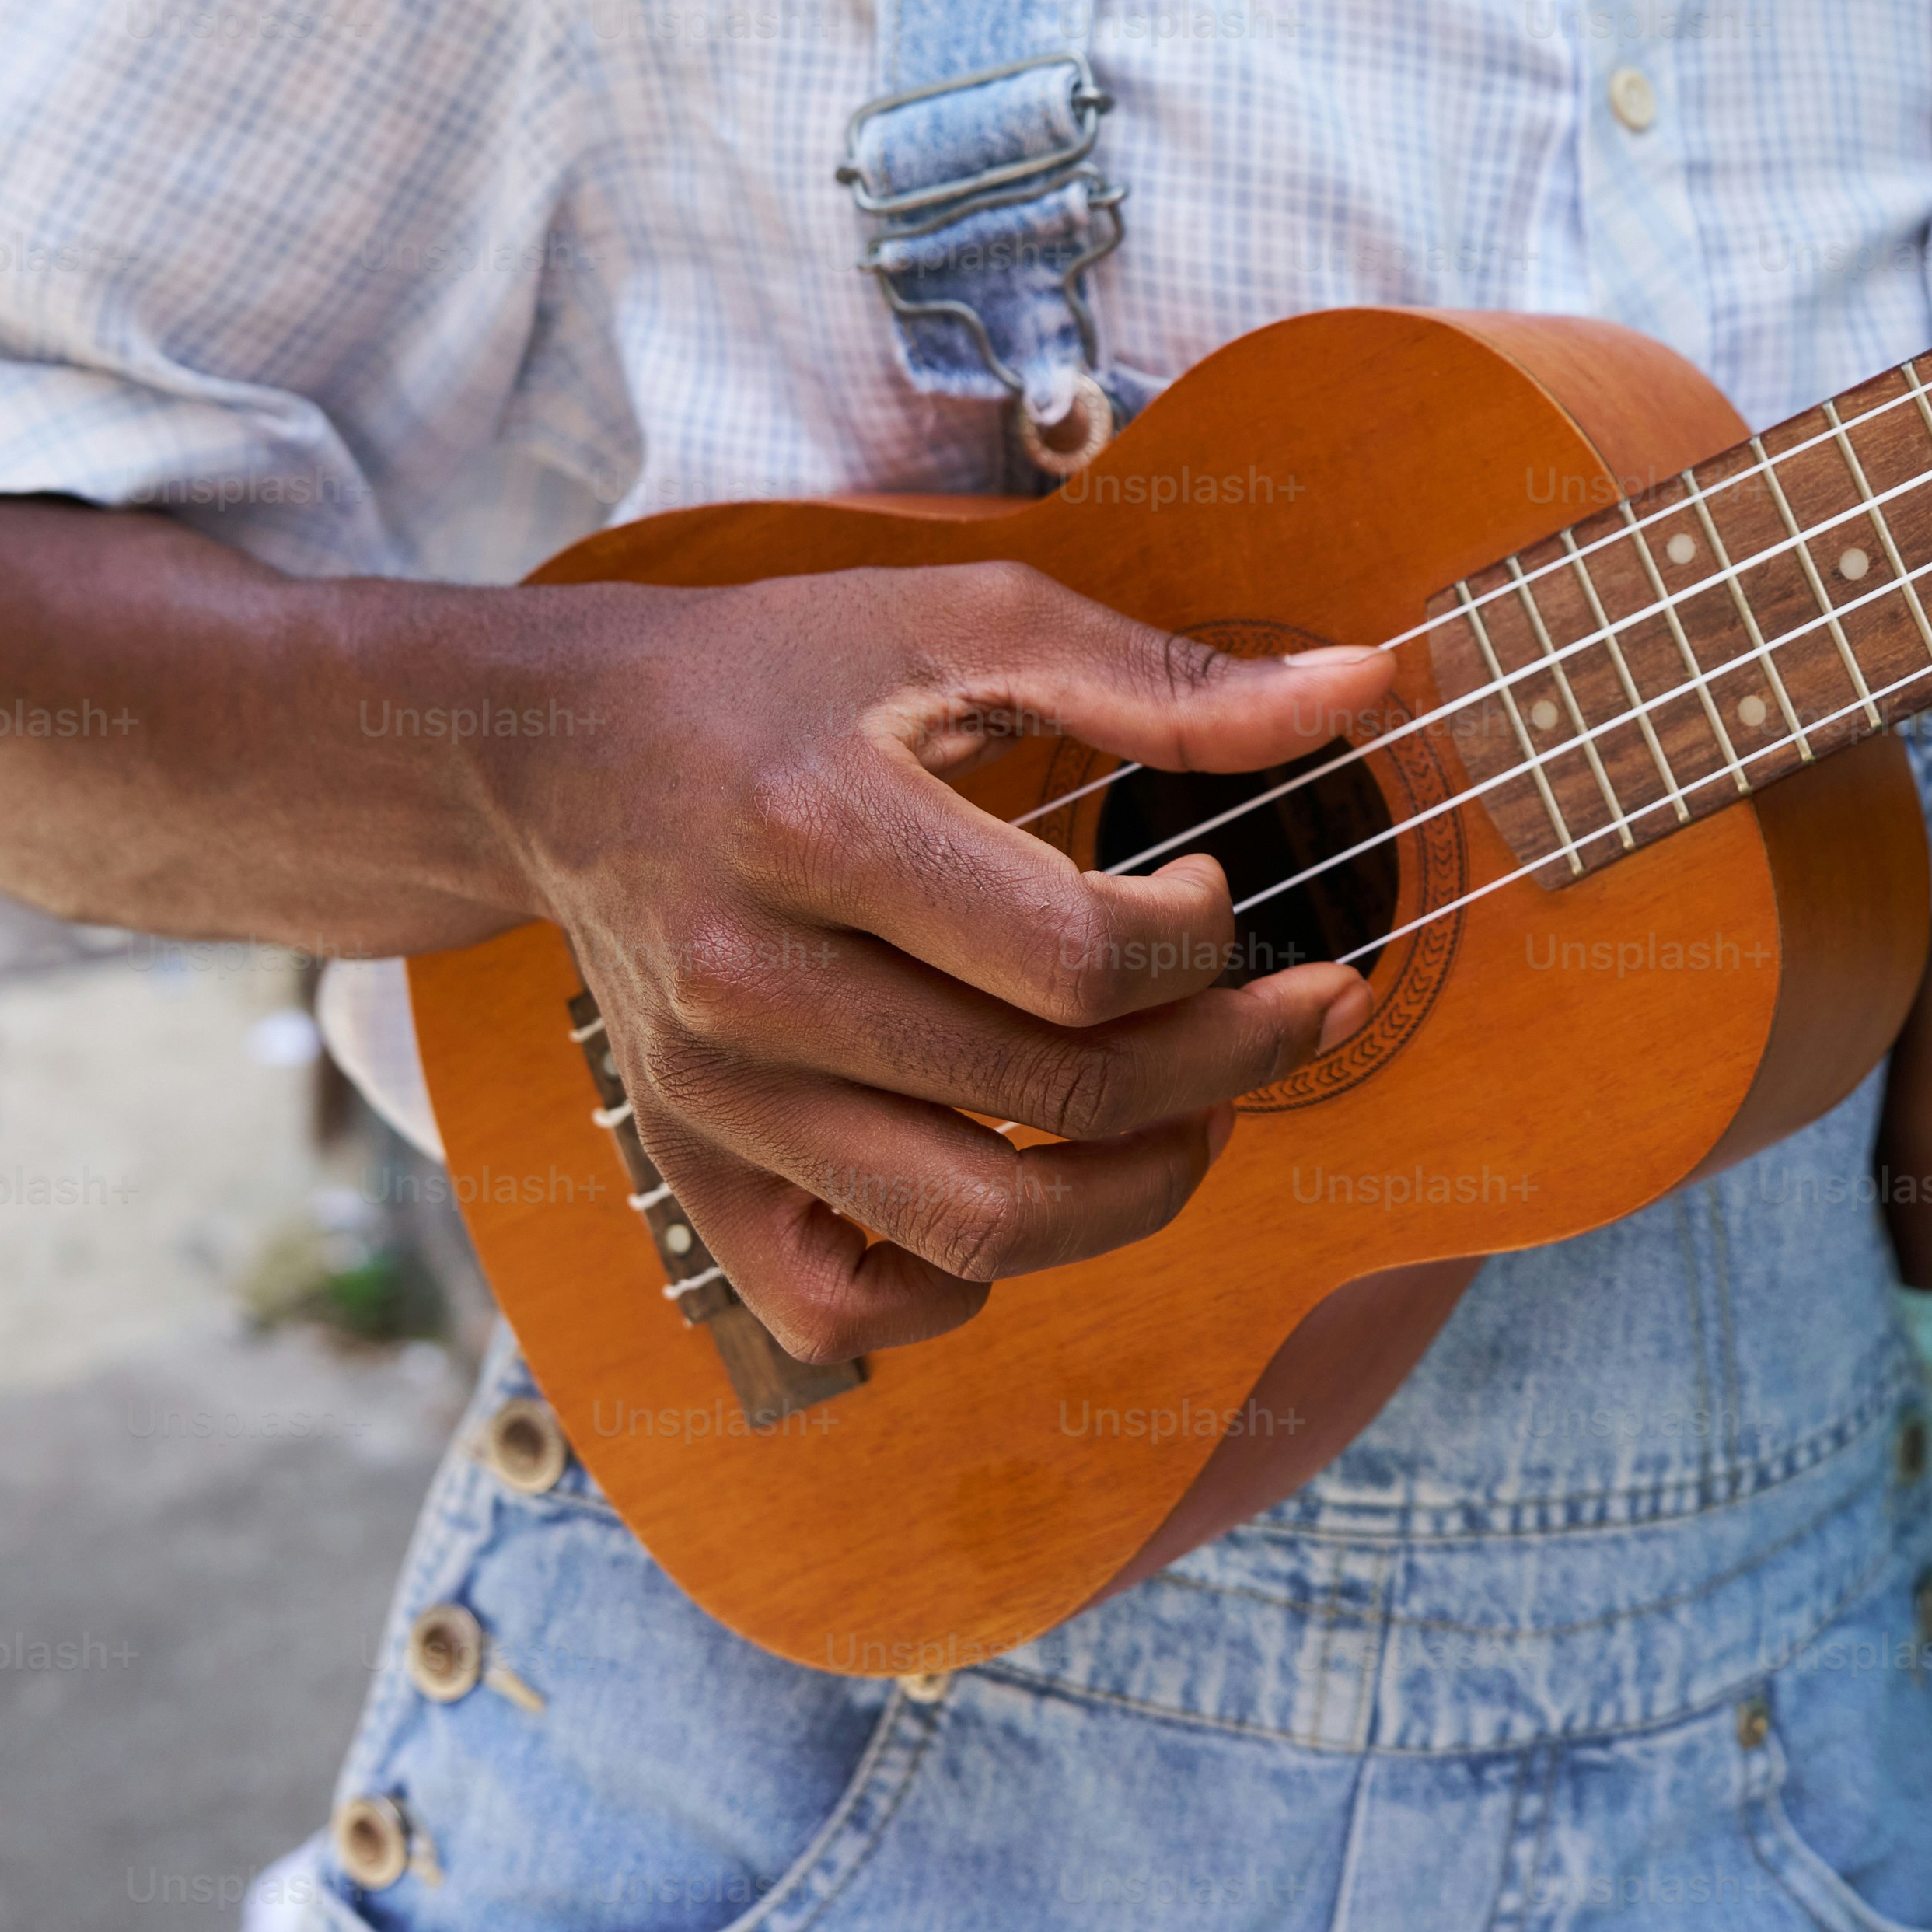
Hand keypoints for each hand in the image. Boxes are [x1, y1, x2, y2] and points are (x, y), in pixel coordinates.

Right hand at [467, 565, 1395, 1361]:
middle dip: (1228, 1061)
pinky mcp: (693, 1171)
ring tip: (1197, 1114)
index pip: (1081, 958)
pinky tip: (1026, 1184)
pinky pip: (845, 1311)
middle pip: (1057, 1095)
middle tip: (1288, 1009)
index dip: (1206, 944)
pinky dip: (961, 1287)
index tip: (1221, 891)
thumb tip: (1365, 688)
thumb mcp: (967, 620)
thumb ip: (1166, 677)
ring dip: (1138, 1191)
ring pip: (981, 1230)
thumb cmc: (786, 673)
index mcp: (818, 827)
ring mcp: (717, 1100)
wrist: (566, 752)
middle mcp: (755, 985)